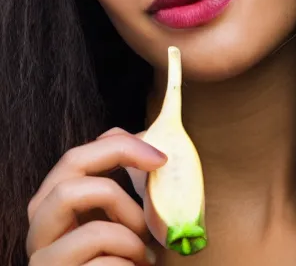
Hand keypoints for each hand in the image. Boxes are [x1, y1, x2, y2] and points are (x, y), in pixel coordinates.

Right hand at [26, 127, 166, 265]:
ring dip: (132, 233)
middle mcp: (40, 225)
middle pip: (70, 174)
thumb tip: (154, 136)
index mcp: (54, 201)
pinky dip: (129, 263)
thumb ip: (128, 179)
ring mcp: (45, 256)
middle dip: (122, 173)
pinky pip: (103, 264)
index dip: (120, 146)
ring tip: (145, 248)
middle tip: (158, 172)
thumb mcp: (121, 212)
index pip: (76, 157)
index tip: (160, 157)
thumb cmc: (118, 254)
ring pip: (93, 228)